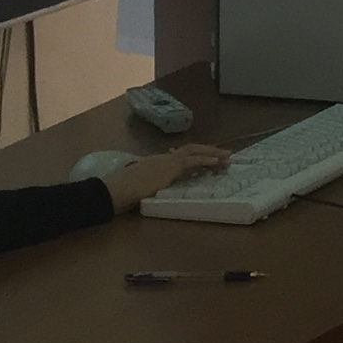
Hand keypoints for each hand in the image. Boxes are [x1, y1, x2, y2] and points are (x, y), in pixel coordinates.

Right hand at [101, 144, 229, 210]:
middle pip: (190, 150)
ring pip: (194, 152)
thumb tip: (155, 188)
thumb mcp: (140, 186)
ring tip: (227, 157)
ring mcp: (166, 161)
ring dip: (212, 153)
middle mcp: (162, 158)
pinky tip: (217, 162)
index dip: (194, 156)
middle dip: (207, 151)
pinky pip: (192, 161)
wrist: (115, 190)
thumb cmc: (122, 192)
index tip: (206, 158)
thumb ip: (150, 184)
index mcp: (155, 162)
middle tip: (224, 155)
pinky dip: (206, 160)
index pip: (178, 155)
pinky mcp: (170, 167)